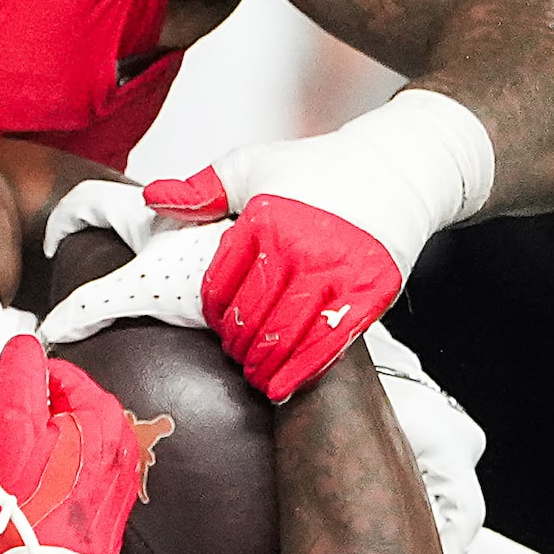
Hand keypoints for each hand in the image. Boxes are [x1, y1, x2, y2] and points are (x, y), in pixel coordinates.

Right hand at [0, 334, 139, 553]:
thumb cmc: (29, 512)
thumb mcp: (12, 430)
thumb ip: (19, 376)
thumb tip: (23, 344)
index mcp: (102, 413)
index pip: (55, 372)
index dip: (21, 389)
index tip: (3, 413)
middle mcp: (120, 439)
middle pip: (64, 408)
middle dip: (33, 422)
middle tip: (7, 450)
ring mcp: (118, 473)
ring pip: (70, 441)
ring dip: (43, 451)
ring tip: (19, 478)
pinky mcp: (110, 503)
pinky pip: (78, 473)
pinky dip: (56, 477)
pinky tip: (36, 497)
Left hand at [48, 91, 493, 401]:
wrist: (401, 166)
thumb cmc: (322, 168)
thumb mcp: (256, 165)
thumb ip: (204, 188)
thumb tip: (153, 199)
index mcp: (266, 219)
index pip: (220, 286)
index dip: (213, 313)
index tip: (218, 323)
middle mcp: (300, 248)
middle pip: (249, 318)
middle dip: (236, 345)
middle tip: (237, 355)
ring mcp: (338, 273)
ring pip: (283, 338)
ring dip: (262, 366)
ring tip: (255, 375)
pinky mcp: (370, 293)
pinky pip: (327, 344)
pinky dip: (300, 372)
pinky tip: (281, 388)